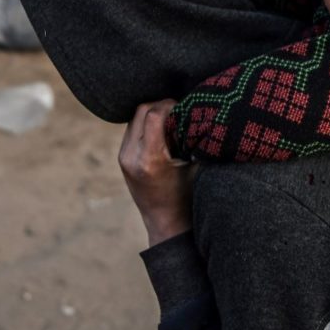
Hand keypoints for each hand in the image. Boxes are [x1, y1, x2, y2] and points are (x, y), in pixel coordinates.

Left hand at [118, 99, 194, 246]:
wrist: (167, 224)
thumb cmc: (189, 197)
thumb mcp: (199, 168)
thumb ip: (197, 140)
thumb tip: (207, 112)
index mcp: (150, 160)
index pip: (154, 114)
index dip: (172, 105)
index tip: (188, 109)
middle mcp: (131, 157)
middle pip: (142, 110)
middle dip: (163, 105)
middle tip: (182, 112)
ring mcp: (123, 157)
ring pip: (136, 117)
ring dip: (154, 113)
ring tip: (174, 122)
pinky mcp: (122, 158)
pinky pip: (133, 128)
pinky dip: (148, 124)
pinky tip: (164, 132)